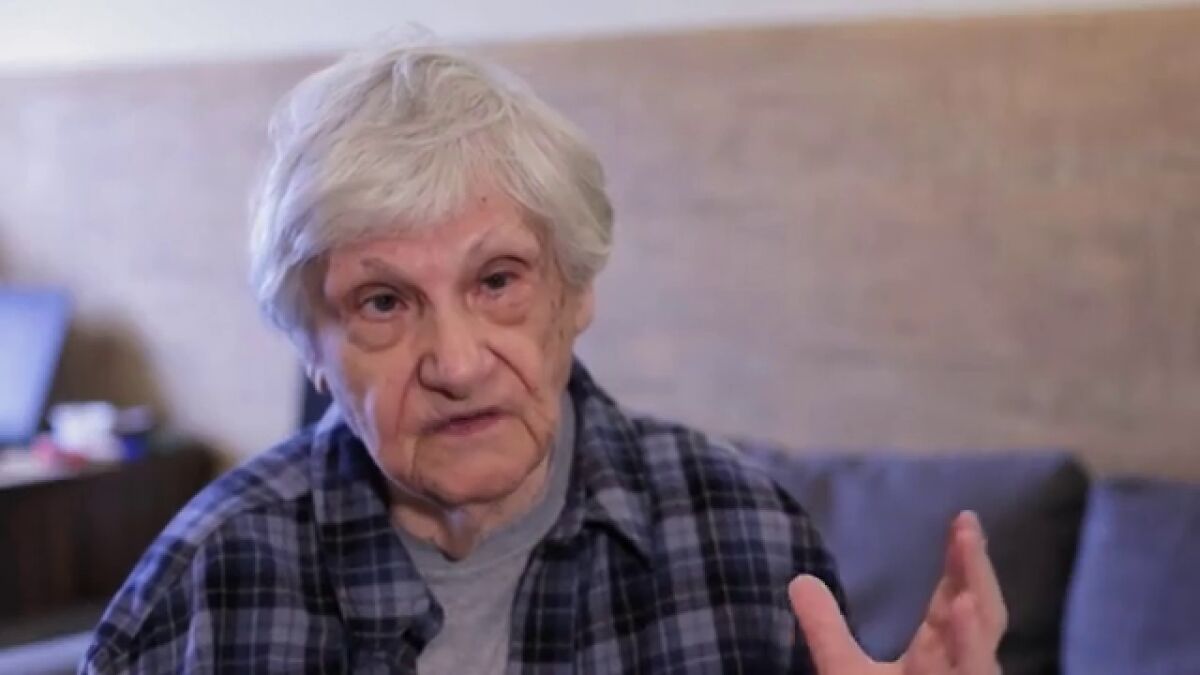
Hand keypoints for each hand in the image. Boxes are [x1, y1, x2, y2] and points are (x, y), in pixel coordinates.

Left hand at [789, 511, 1005, 673]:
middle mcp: (959, 670)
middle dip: (976, 574)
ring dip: (974, 625)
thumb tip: (798, 580)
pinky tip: (950, 626)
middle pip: (980, 616)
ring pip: (980, 661)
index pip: (955, 598)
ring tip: (966, 585)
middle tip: (966, 526)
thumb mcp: (843, 671)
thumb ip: (825, 628)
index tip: (960, 519)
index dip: (959, 561)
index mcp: (938, 654)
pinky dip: (967, 651)